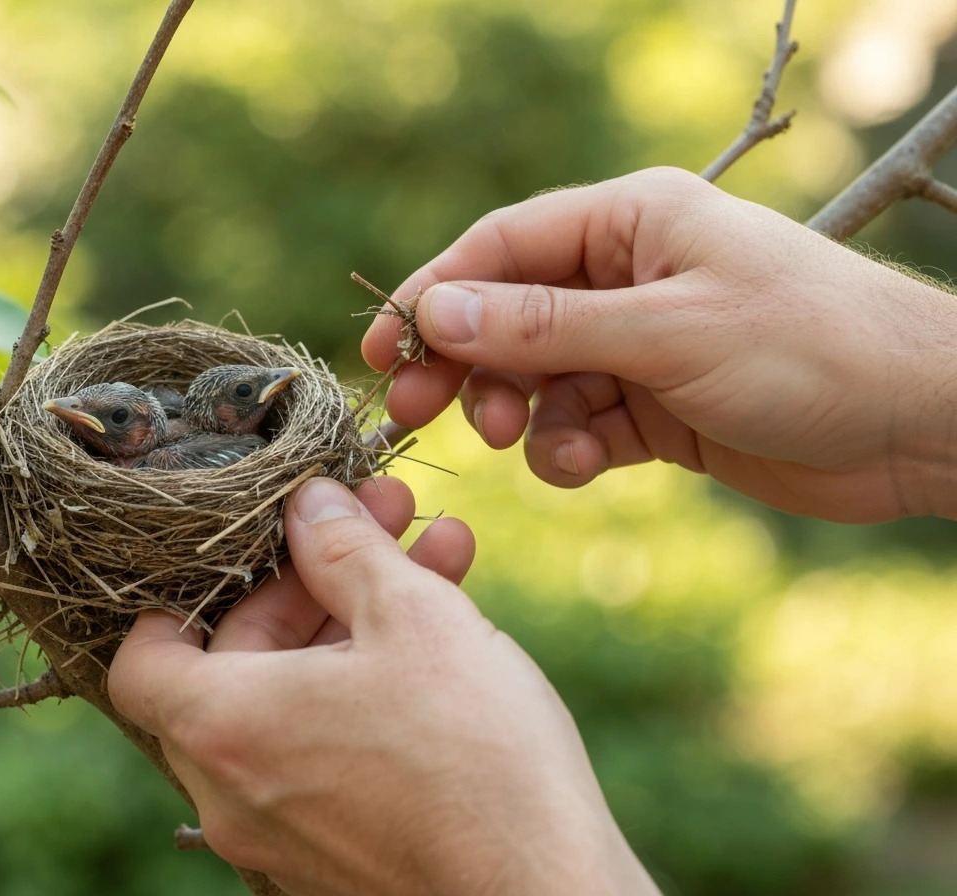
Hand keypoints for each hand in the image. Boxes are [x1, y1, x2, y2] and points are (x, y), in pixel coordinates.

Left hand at [108, 477, 656, 895]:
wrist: (545, 895)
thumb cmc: (474, 755)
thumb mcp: (412, 618)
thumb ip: (345, 548)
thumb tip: (308, 503)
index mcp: (225, 726)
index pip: (144, 657)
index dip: (183, 594)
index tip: (246, 556)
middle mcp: (233, 792)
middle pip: (236, 665)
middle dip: (310, 583)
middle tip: (375, 526)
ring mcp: (282, 835)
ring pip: (297, 702)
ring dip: (355, 621)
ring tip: (434, 557)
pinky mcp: (336, 857)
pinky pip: (328, 753)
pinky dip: (367, 689)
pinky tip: (447, 631)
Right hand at [362, 167, 956, 522]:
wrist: (918, 423)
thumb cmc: (808, 348)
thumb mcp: (666, 331)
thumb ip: (546, 326)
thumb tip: (438, 312)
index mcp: (630, 222)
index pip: (502, 248)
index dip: (435, 295)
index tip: (384, 350)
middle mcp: (628, 275)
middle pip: (509, 315)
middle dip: (466, 365)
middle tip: (418, 412)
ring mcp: (641, 344)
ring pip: (540, 379)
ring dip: (523, 416)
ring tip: (526, 444)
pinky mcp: (657, 407)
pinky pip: (581, 425)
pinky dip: (569, 450)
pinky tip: (584, 467)